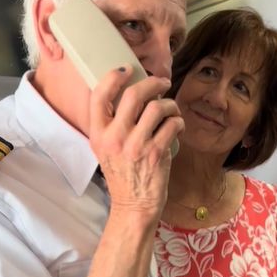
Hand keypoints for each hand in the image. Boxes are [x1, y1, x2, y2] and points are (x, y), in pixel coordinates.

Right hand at [89, 65, 184, 219]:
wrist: (133, 206)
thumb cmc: (122, 175)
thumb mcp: (105, 149)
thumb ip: (112, 124)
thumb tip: (132, 92)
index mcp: (98, 134)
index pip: (99, 95)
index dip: (113, 76)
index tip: (127, 70)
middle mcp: (114, 138)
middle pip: (134, 94)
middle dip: (153, 83)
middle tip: (162, 83)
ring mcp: (136, 145)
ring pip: (158, 107)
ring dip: (170, 104)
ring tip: (172, 110)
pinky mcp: (157, 153)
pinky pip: (172, 124)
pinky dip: (178, 121)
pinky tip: (178, 126)